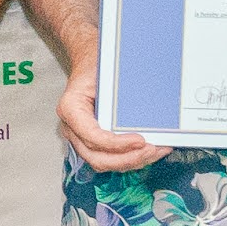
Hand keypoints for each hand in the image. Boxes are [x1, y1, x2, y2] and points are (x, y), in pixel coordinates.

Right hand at [53, 55, 168, 174]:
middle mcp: (72, 127)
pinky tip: (148, 152)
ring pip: (103, 162)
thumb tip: (142, 108)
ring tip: (156, 151)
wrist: (88, 63)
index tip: (140, 140)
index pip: (92, 136)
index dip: (117, 144)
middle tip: (151, 150)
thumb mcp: (104, 71)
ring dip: (131, 161)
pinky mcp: (93, 141)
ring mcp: (80, 137)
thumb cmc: (95, 65)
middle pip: (97, 157)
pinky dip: (129, 158)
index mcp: (71, 108)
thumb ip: (116, 91)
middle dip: (127, 159)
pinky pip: (109, 157)